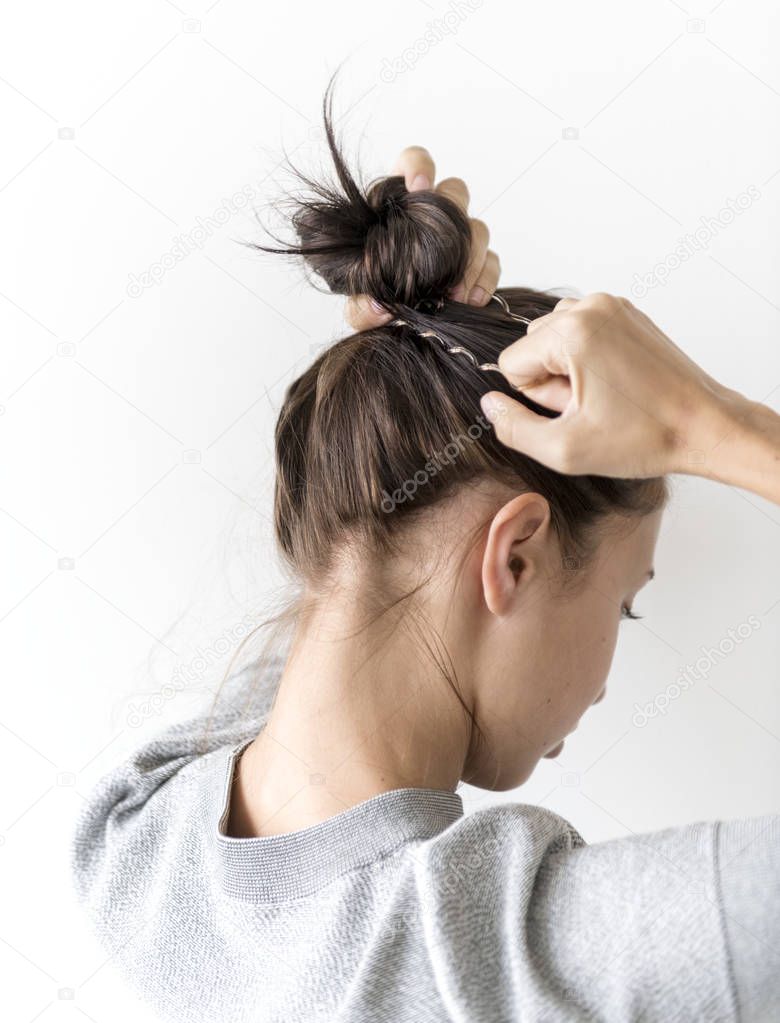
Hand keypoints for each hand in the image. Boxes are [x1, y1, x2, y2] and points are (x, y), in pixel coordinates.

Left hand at [345, 146, 498, 330]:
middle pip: (456, 192)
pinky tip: (472, 300)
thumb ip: (360, 308)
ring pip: (479, 229)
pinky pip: (493, 262)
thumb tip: (377, 308)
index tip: (420, 187)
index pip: (413, 161)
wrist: (396, 320)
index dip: (419, 165)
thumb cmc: (373, 300)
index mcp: (399, 205)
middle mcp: (434, 214)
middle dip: (454, 221)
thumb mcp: (357, 305)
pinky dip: (486, 280)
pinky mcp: (479, 262)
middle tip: (442, 258)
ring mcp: (459, 236)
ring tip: (454, 293)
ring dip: (471, 260)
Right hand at [480, 292, 748, 481]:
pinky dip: (589, 358)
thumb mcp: (564, 449)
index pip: (510, 362)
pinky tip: (616, 384)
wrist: (707, 426)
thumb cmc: (643, 438)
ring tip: (604, 396)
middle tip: (592, 406)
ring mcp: (613, 305)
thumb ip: (513, 428)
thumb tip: (489, 405)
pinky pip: (582, 333)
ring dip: (568, 369)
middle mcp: (591, 307)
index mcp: (572, 331)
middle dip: (551, 380)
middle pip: (532, 346)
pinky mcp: (628, 313)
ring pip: (554, 338)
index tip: (572, 410)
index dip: (535, 397)